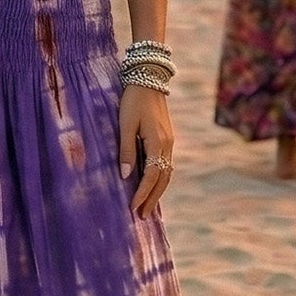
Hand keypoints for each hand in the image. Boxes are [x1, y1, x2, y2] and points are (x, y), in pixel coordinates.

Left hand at [119, 84, 174, 218]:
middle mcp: (167, 145)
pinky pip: (165, 165)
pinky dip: (160, 179)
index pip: (151, 176)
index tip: (133, 208)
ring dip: (158, 192)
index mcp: (157, 142)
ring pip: (167, 173)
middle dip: (153, 199)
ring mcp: (169, 142)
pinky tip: (153, 186)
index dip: (142, 193)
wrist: (149, 79)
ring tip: (148, 207)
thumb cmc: (133, 100)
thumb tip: (126, 176)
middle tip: (143, 216)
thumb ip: (126, 150)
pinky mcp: (167, 139)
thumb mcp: (125, 124)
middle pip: (163, 179)